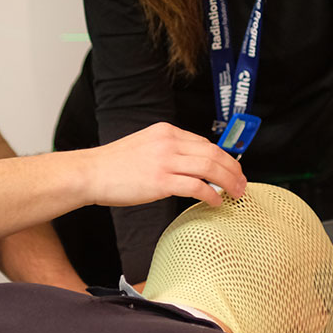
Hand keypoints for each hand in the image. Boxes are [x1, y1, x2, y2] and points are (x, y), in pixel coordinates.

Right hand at [83, 122, 245, 206]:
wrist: (91, 173)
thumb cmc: (114, 165)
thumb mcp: (145, 145)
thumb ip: (167, 150)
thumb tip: (191, 166)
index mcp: (166, 131)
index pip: (204, 143)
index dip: (223, 157)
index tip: (231, 169)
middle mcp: (169, 142)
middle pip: (213, 153)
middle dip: (233, 169)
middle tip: (241, 183)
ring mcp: (165, 161)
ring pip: (209, 168)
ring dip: (228, 181)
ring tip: (236, 193)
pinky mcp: (160, 181)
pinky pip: (196, 187)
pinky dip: (210, 194)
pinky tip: (215, 201)